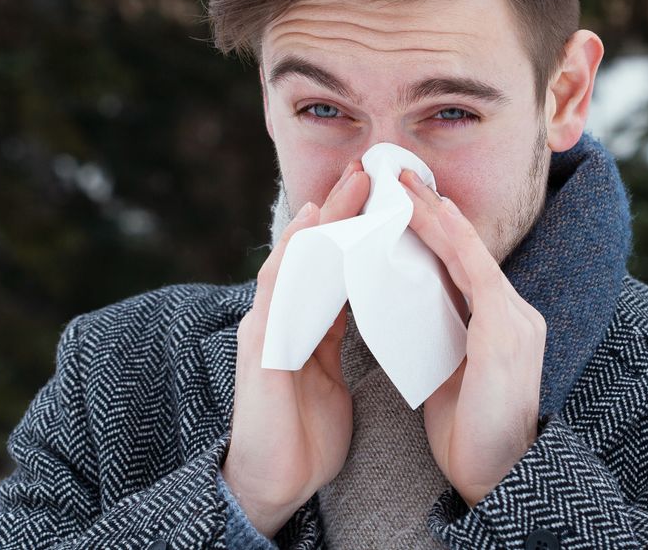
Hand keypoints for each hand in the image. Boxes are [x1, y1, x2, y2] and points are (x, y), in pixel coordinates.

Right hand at [223, 161, 369, 536]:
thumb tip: (366, 303)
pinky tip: (309, 228)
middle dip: (342, 207)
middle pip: (315, 250)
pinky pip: (278, 289)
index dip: (358, 227)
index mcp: (307, 323)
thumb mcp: (333, 373)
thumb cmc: (306, 431)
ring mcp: (268, 326)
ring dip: (322, 219)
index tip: (386, 193)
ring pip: (296, 259)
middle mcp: (285, 315)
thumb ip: (340, 334)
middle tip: (370, 166)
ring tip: (348, 182)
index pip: (335, 264)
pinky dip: (294, 255)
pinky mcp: (261, 344)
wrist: (276, 482)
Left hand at [399, 169, 546, 507]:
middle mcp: (514, 313)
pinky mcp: (504, 330)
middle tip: (398, 172)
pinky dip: (448, 238)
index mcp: (499, 324)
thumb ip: (436, 335)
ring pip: (468, 250)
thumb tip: (400, 305)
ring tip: (403, 181)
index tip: (403, 200)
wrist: (498, 476)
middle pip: (466, 247)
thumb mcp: (447, 372)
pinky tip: (427, 213)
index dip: (432, 229)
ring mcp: (514, 318)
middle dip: (432, 207)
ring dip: (435, 211)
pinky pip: (472, 270)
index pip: (461, 264)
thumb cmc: (468, 433)